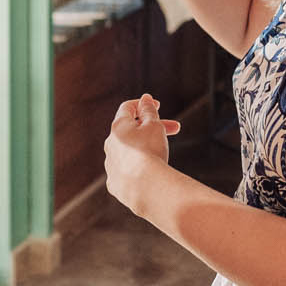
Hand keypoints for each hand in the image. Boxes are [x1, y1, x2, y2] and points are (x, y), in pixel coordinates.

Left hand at [103, 94, 178, 211]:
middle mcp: (110, 144)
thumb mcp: (154, 126)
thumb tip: (145, 99)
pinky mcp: (114, 184)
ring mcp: (110, 165)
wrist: (146, 187)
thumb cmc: (151, 152)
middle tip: (176, 128)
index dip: (143, 104)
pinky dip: (138, 168)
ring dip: (145, 148)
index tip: (157, 105)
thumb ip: (149, 110)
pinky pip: (127, 172)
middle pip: (131, 130)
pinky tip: (151, 173)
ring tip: (164, 153)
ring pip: (128, 151)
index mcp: (118, 127)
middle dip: (153, 127)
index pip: (128, 108)